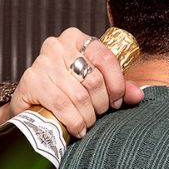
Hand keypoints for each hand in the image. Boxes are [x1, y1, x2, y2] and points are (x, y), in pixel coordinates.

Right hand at [9, 27, 143, 137]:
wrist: (33, 105)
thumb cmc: (68, 92)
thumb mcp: (96, 87)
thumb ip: (119, 88)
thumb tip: (138, 95)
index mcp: (77, 39)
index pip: (106, 57)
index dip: (116, 84)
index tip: (116, 101)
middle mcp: (57, 46)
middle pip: (94, 79)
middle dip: (102, 103)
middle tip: (99, 113)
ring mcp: (42, 62)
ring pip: (79, 95)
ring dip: (88, 115)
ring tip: (87, 122)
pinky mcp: (30, 81)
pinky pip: (62, 105)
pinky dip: (74, 121)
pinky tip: (77, 128)